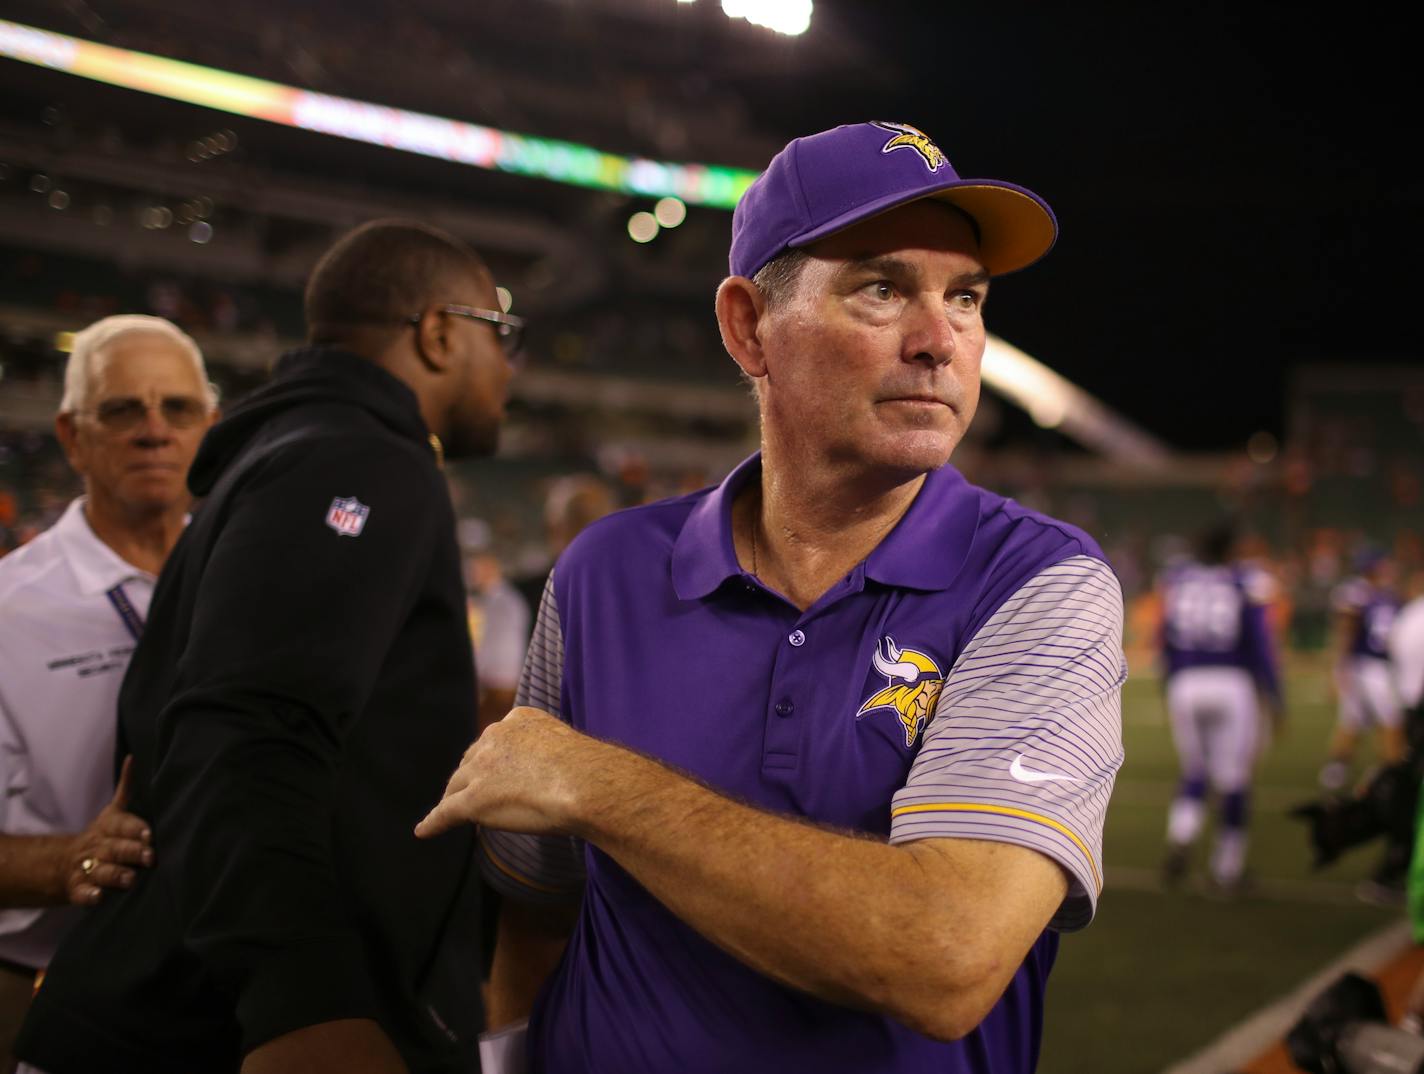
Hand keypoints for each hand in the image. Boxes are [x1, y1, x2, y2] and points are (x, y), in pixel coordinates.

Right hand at [61, 756, 153, 904]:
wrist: (66, 862)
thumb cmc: (103, 837)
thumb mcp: (113, 812)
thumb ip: (126, 788)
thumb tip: (133, 758)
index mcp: (107, 827)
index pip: (122, 825)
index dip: (135, 830)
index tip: (149, 834)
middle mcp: (97, 847)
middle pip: (115, 849)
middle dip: (132, 852)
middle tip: (149, 857)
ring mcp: (87, 868)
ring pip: (102, 871)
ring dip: (116, 874)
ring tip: (130, 879)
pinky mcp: (79, 889)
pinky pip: (83, 894)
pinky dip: (90, 896)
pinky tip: (98, 897)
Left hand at [416, 707, 611, 838]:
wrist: (586, 783)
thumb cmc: (588, 770)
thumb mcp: (564, 746)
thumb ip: (546, 753)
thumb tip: (549, 772)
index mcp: (516, 720)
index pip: (493, 743)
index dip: (491, 761)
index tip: (494, 773)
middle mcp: (493, 738)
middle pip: (471, 762)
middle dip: (471, 778)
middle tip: (476, 794)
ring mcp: (481, 770)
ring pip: (457, 786)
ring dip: (454, 799)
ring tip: (450, 812)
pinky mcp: (473, 800)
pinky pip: (446, 812)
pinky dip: (434, 822)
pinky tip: (424, 830)